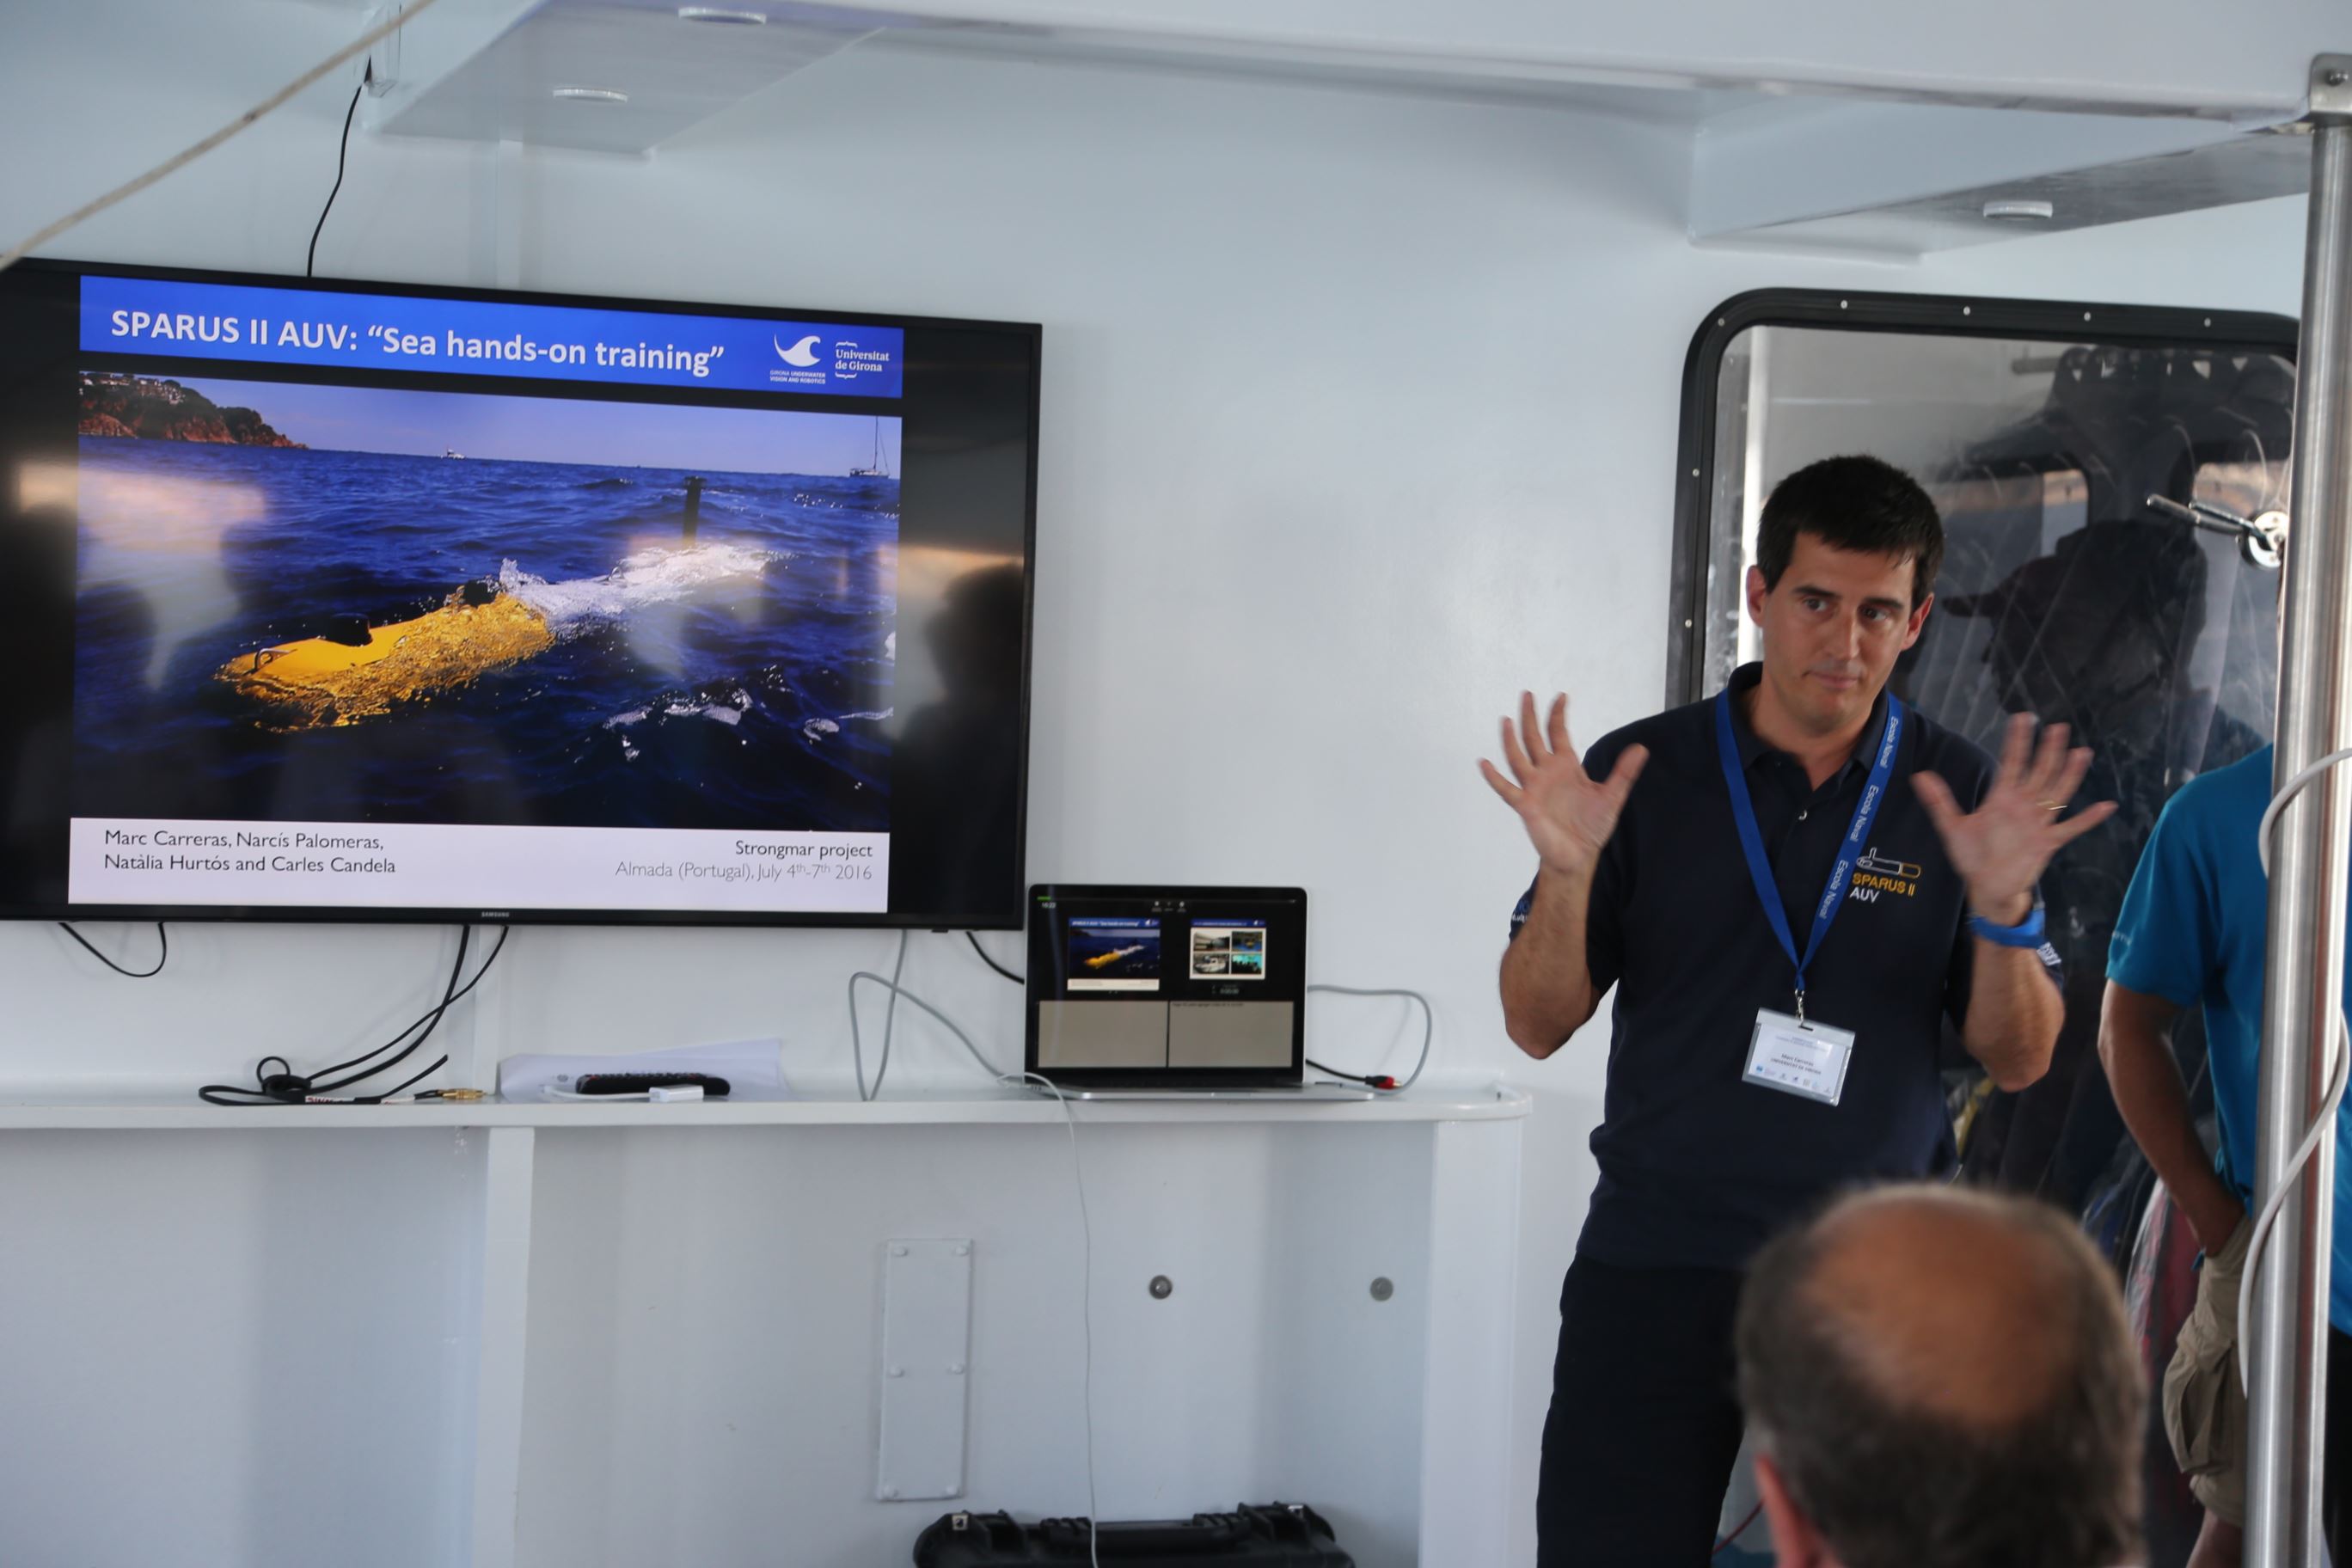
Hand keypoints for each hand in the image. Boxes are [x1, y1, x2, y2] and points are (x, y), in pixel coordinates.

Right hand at [1479, 692, 1647, 878]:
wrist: (1579, 854)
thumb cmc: (1592, 826)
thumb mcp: (1612, 796)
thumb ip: (1624, 772)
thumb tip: (1641, 748)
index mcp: (1566, 766)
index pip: (1558, 734)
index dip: (1558, 715)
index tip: (1561, 696)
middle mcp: (1547, 772)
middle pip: (1534, 738)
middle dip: (1530, 717)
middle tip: (1527, 694)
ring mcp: (1534, 787)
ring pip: (1518, 757)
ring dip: (1511, 740)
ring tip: (1506, 720)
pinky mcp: (1526, 805)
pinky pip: (1506, 789)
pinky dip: (1494, 777)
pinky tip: (1484, 763)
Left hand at [1914, 713, 2117, 922]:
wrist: (1986, 886)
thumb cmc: (1972, 856)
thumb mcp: (1952, 827)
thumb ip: (1939, 801)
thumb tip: (1920, 775)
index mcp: (2002, 798)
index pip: (2012, 763)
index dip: (2017, 741)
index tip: (2023, 718)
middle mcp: (2023, 806)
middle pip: (2039, 772)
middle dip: (2047, 751)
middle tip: (2057, 727)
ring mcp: (2037, 824)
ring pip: (2057, 793)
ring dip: (2069, 774)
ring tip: (2081, 752)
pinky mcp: (2047, 843)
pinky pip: (2071, 829)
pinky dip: (2088, 819)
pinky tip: (2106, 806)